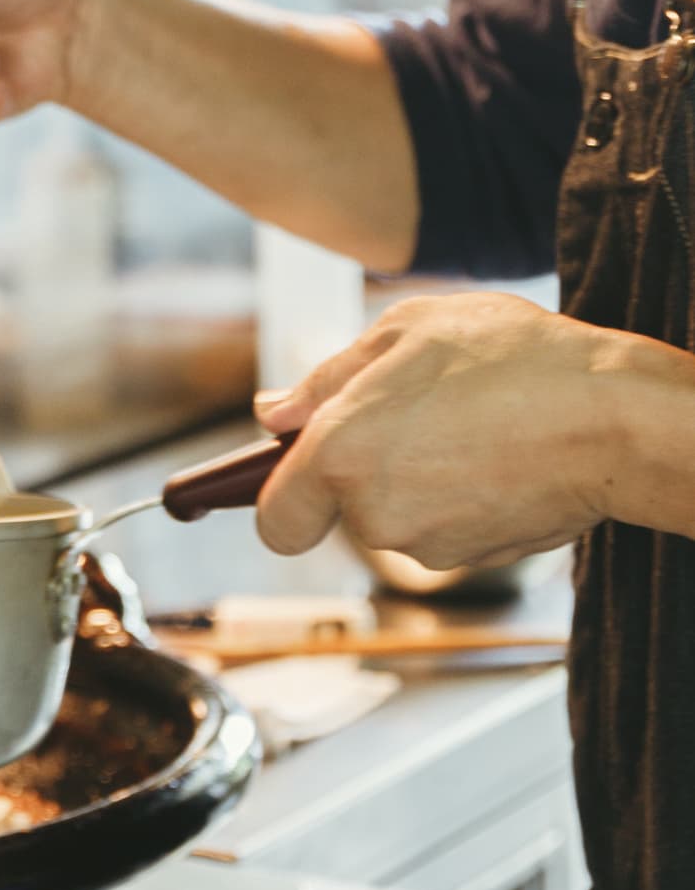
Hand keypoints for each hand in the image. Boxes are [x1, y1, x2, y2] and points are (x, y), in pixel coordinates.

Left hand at [251, 292, 623, 567]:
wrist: (616, 417)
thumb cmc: (514, 360)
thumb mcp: (405, 331)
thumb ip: (326, 378)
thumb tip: (275, 414)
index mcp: (340, 455)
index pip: (275, 520)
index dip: (281, 496)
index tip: (297, 473)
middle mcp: (376, 514)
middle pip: (344, 510)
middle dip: (366, 468)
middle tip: (415, 410)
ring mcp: (430, 544)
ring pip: (400, 517)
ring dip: (420, 477)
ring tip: (471, 422)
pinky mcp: (479, 559)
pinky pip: (448, 527)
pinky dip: (463, 497)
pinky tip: (499, 452)